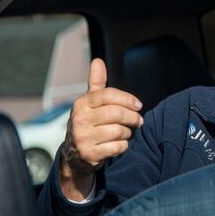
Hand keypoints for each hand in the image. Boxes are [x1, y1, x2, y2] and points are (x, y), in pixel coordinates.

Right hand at [60, 58, 142, 199]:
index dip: (127, 99)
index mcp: (82, 104)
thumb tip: (98, 60)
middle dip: (133, 117)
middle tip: (139, 121)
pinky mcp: (89, 154)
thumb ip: (96, 82)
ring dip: (128, 132)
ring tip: (126, 132)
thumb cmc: (89, 122)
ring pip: (118, 131)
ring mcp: (83, 138)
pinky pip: (117, 147)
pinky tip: (119, 144)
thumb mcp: (90, 102)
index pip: (108, 95)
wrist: (75, 154)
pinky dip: (123, 146)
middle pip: (116, 114)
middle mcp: (79, 119)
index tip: (139, 105)